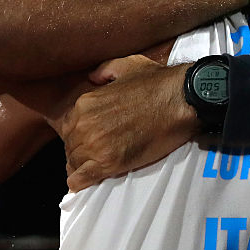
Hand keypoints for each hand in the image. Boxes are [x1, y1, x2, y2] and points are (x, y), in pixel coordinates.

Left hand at [58, 57, 197, 190]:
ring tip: (94, 169)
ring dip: (83, 166)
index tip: (90, 138)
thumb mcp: (127, 65)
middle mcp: (84, 124)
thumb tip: (93, 77)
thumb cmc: (157, 83)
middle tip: (96, 154)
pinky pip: (82, 179)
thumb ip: (104, 71)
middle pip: (71, 146)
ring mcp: (95, 145)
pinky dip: (80, 183)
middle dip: (81, 150)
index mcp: (85, 104)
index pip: (69, 126)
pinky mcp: (110, 163)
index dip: (79, 134)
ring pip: (75, 163)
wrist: (180, 101)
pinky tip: (84, 183)